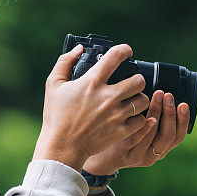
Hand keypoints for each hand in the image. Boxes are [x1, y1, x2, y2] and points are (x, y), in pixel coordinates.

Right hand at [33, 43, 150, 171]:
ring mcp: (116, 115)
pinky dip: (137, 118)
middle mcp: (108, 97)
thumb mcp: (53, 85)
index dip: (125, 50)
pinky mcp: (121, 131)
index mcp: (92, 82)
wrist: (62, 146)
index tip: (126, 51)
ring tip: (131, 100)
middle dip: (136, 78)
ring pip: (143, 100)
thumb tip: (79, 49)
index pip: (116, 56)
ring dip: (138, 98)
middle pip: (138, 80)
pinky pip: (141, 120)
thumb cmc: (57, 116)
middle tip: (130, 82)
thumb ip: (65, 62)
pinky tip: (129, 117)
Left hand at [83, 89, 189, 174]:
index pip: (179, 135)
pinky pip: (136, 139)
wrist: (101, 157)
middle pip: (169, 135)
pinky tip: (145, 116)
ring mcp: (139, 156)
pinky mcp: (125, 154)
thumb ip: (153, 118)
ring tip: (158, 96)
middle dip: (171, 113)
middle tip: (168, 96)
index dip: (183, 120)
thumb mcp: (142, 131)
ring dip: (158, 113)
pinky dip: (143, 127)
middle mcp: (154, 155)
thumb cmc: (124, 137)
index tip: (183, 103)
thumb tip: (163, 92)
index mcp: (161, 148)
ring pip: (153, 136)